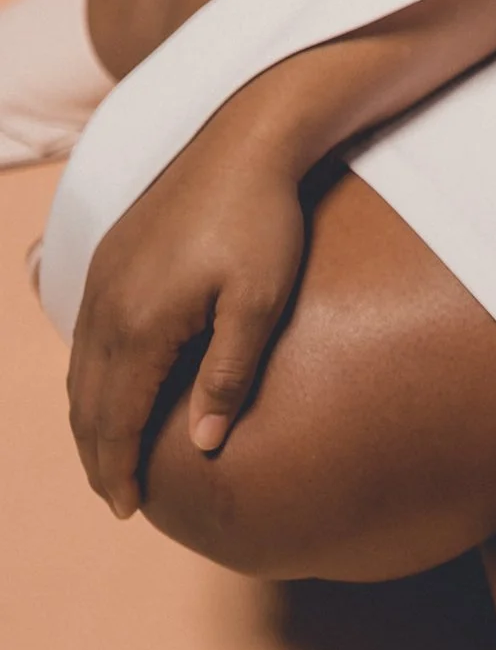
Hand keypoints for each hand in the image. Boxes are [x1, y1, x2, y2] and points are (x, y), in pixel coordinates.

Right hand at [67, 95, 313, 514]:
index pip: (114, 420)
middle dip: (97, 455)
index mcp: (139, 325)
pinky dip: (90, 377)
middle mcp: (106, 306)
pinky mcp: (110, 258)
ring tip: (111, 456)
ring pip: (79, 370)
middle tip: (119, 497)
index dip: (118, 470)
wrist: (245, 139)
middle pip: (86, 403)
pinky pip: (84, 335)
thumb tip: (201, 446)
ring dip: (90, 419)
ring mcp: (101, 279)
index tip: (130, 510)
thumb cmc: (263, 221)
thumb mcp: (260, 302)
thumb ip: (228, 376)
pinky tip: (109, 390)